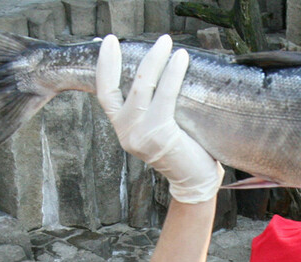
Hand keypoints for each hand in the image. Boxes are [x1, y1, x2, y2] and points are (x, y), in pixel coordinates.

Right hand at [96, 34, 223, 203]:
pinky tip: (181, 59)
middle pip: (126, 85)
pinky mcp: (158, 134)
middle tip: (161, 40)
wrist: (195, 183)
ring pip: (143, 87)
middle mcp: (126, 133)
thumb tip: (158, 70)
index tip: (110, 42)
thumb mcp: (158, 128)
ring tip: (170, 44)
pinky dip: (172, 74)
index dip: (105, 66)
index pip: (105, 93)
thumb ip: (151, 107)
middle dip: (144, 58)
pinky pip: (165, 96)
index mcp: (123, 129)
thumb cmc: (183, 152)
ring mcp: (140, 135)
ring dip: (156, 61)